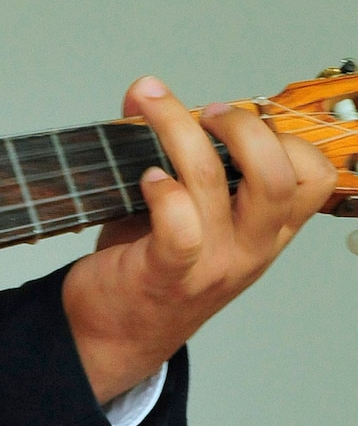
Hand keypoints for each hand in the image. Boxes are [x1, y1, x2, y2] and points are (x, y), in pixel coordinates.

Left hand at [61, 75, 334, 404]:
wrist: (112, 334)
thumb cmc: (150, 262)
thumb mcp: (182, 207)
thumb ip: (172, 149)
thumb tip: (147, 90)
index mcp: (264, 229)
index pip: (312, 178)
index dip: (285, 137)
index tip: (237, 120)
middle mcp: (248, 246)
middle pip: (278, 177)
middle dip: (243, 126)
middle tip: (208, 113)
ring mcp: (211, 263)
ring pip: (213, 183)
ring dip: (177, 130)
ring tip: (150, 109)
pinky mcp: (166, 273)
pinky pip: (179, 227)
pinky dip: (162, 191)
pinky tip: (145, 178)